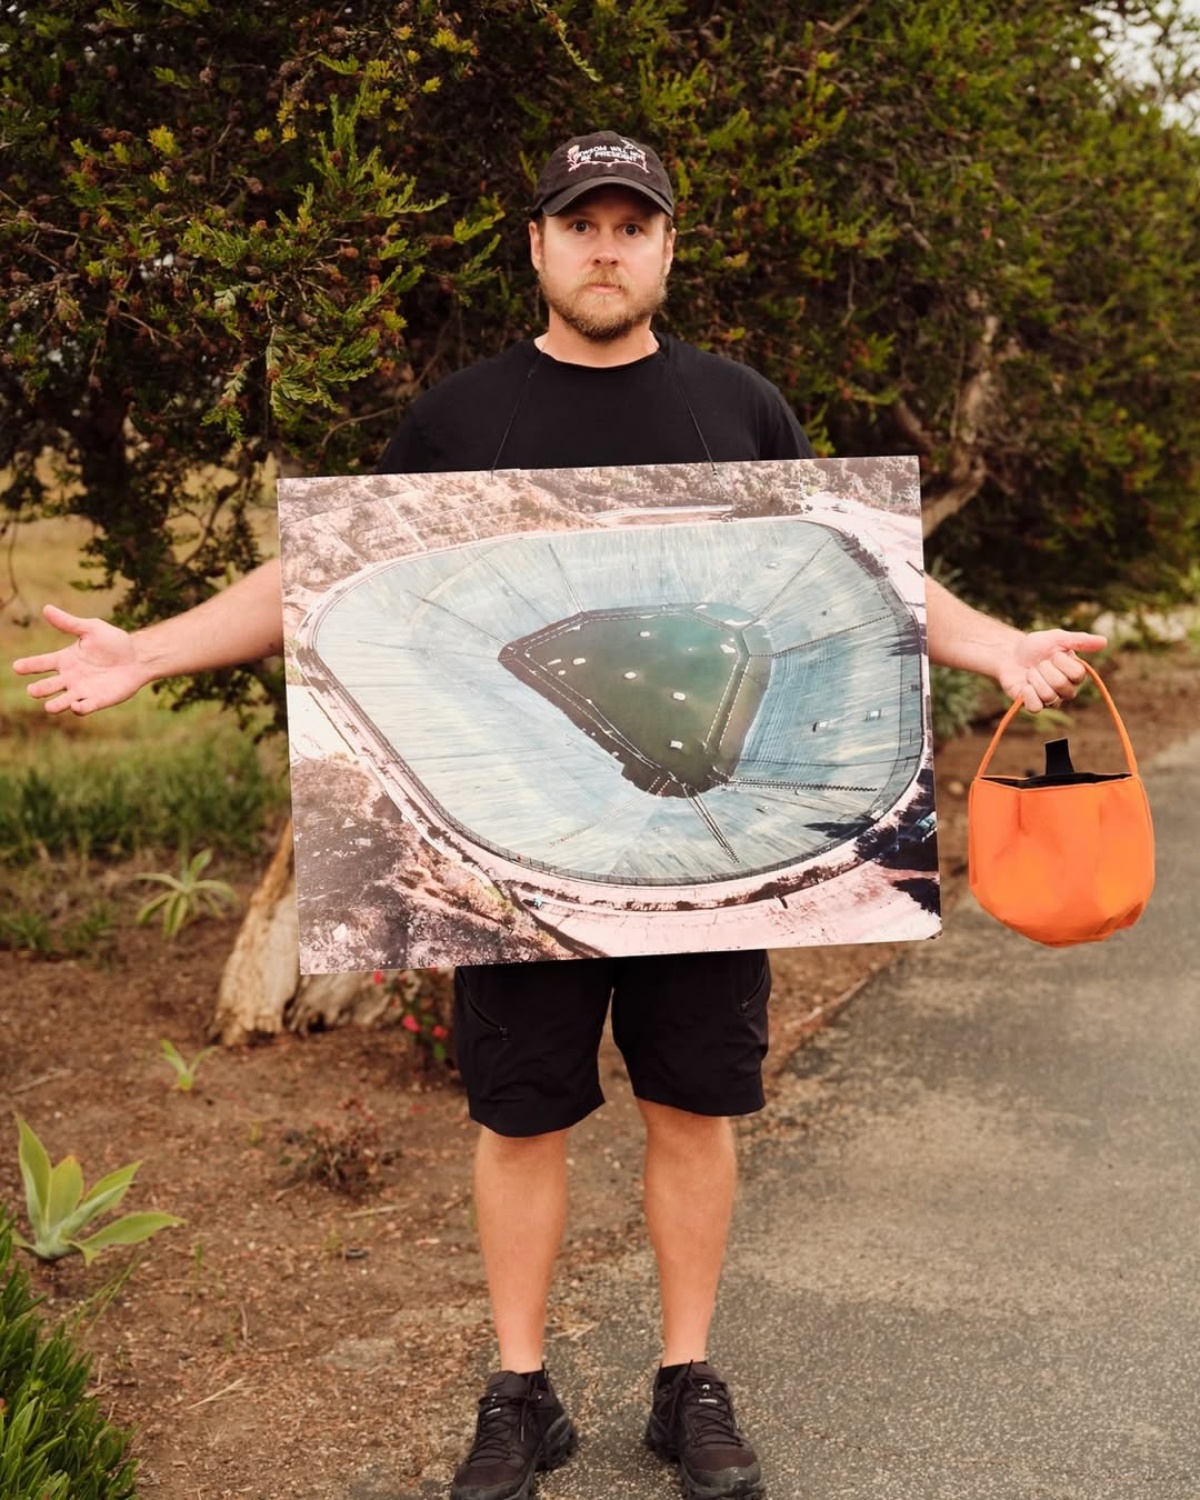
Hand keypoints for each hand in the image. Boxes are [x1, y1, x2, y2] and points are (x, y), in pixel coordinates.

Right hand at [12, 605, 150, 714]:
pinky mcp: (98, 700)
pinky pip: (85, 707)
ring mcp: (82, 691)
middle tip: (33, 690)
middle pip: (48, 686)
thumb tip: (46, 609)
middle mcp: (70, 678)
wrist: (138, 656)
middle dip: (39, 689)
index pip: (41, 663)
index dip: (28, 666)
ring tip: (49, 706)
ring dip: (56, 705)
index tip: (17, 667)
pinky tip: (77, 706)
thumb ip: (69, 623)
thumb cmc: (113, 642)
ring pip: (63, 702)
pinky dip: (80, 708)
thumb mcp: (91, 629)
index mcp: (65, 660)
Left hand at [998, 629, 1106, 713]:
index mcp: (1076, 674)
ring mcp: (1050, 699)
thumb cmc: (1037, 646)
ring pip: (1048, 695)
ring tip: (1030, 672)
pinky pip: (1035, 707)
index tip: (1053, 654)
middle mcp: (1066, 690)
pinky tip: (1024, 684)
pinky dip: (1027, 693)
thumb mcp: (1058, 638)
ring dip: (1034, 678)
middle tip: (1039, 663)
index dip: (1061, 662)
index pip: (1077, 673)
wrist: (1011, 653)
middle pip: (1061, 685)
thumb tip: (1104, 641)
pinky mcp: (1033, 705)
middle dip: (1044, 669)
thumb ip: (1080, 640)